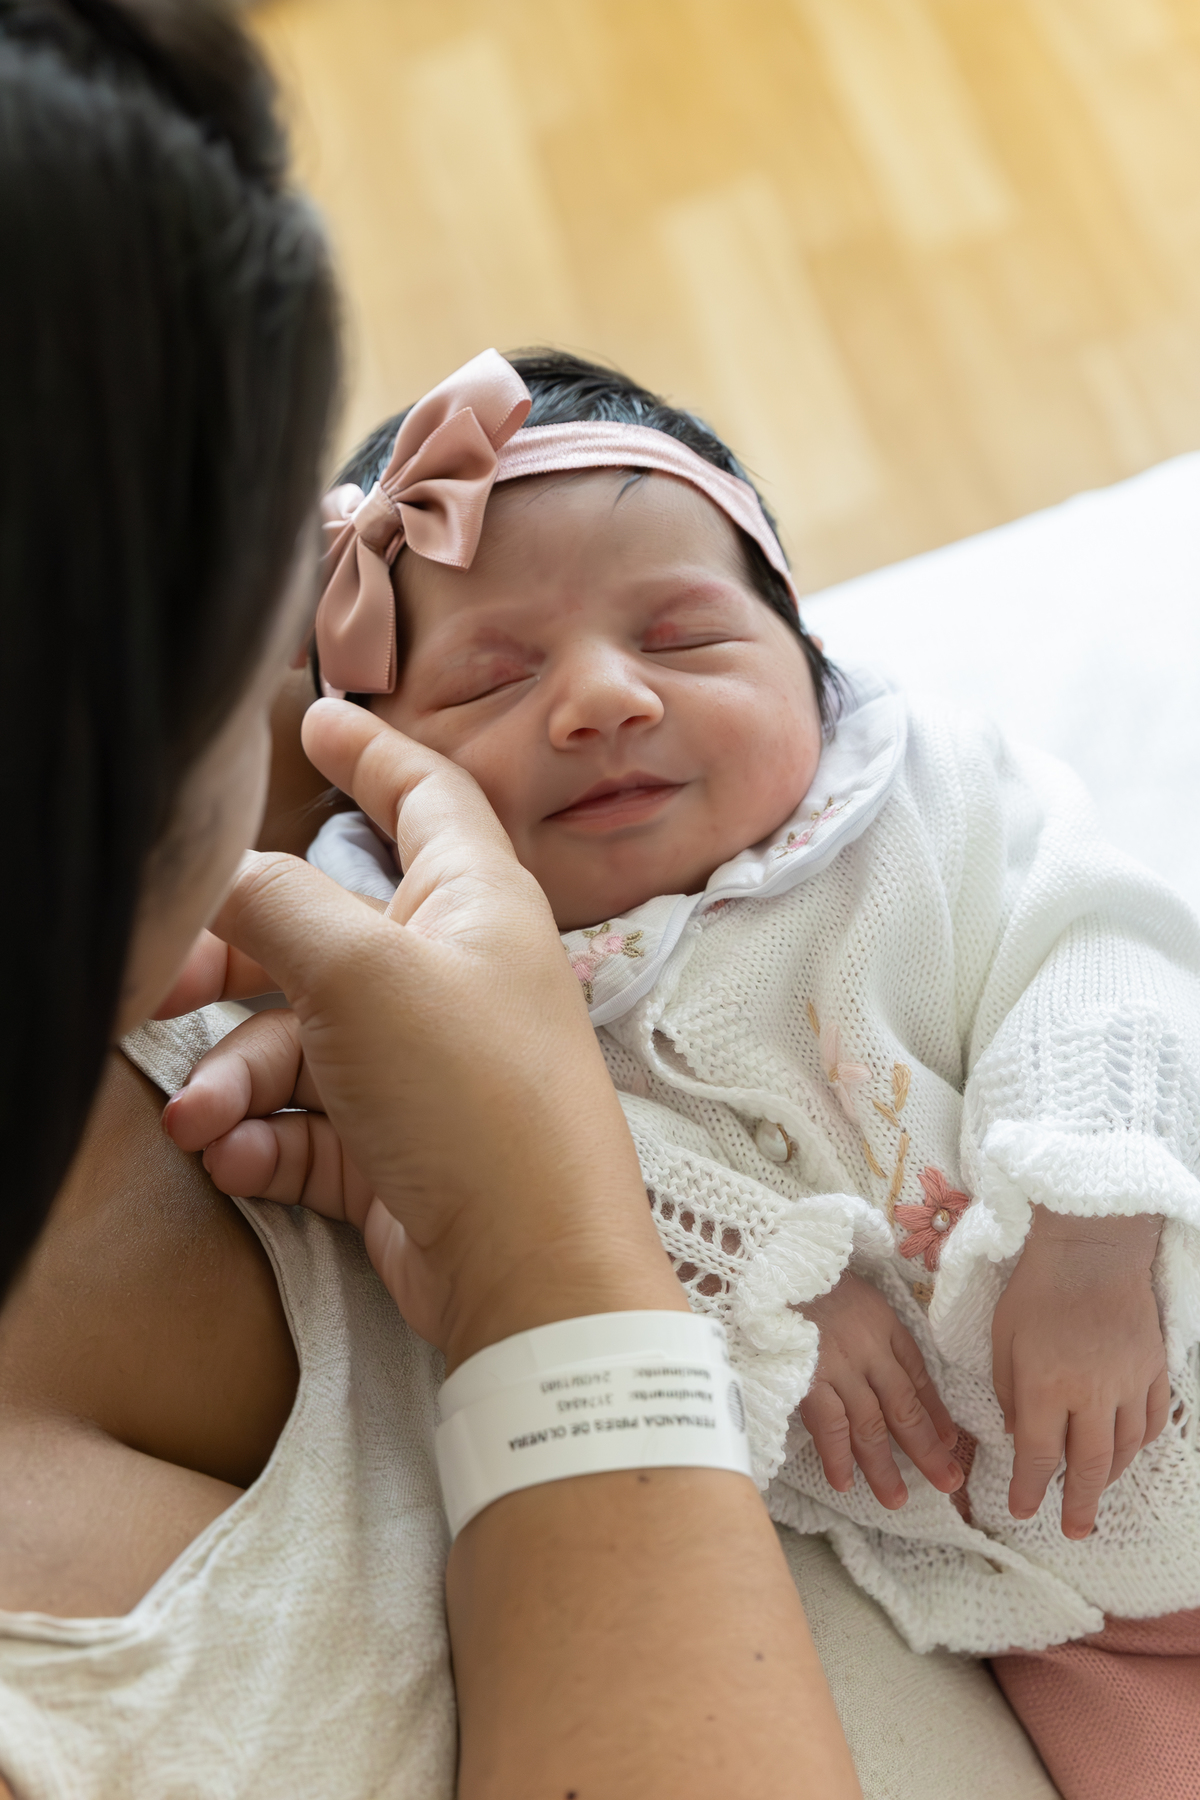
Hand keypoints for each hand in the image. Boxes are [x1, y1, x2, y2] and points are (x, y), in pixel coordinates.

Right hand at [161, 699, 683, 1367]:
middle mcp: (451, 973)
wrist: (530, 1269)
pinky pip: (305, 1121)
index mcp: (474, 902)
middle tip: (162, 989)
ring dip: (238, 1076)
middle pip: (320, 932)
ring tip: (204, 1121)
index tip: (316, 718)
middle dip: (234, 960)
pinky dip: (264, 1136)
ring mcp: (423, 1064)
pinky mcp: (395, 1147)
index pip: (425, 796)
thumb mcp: (363, 975)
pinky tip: (237, 1158)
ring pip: (297, 1039)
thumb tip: (222, 873)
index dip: (370, 753)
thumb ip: (280, 907)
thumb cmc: (475, 1097)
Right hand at [797, 1271, 962, 1508]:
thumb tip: (876, 1363)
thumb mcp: (850, 1287)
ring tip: (897, 1500)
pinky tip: (845, 1483)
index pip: (917, 1374)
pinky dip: (838, 1456)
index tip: (951, 1440)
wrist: (769, 1258)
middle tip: (948, 1483)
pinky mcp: (807, 1376)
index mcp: (882, 1322)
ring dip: (884, 1466)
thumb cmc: (803, 1272)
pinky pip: (830, 1425)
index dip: (935, 1410)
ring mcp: (838, 1365)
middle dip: (928, 1449)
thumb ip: (866, 1321)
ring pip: (870, 1425)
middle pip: (903, 1408)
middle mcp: (868, 1348)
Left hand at [992, 1205, 1168, 1537]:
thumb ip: (1009, 1390)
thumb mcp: (1003, 1337)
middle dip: (1080, 1505)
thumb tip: (1019, 1433)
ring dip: (1110, 1477)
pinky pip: (1151, 1421)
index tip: (1022, 1511)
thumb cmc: (1037, 1288)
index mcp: (1046, 1386)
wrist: (1092, 1247)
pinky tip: (1127, 1451)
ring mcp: (1129, 1383)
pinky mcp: (1154, 1369)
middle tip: (1074, 1532)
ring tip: (1096, 1492)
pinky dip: (1139, 1444)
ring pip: (1125, 1449)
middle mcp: (1091, 1394)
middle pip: (1090, 1466)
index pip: (1038, 1455)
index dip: (1029, 1489)